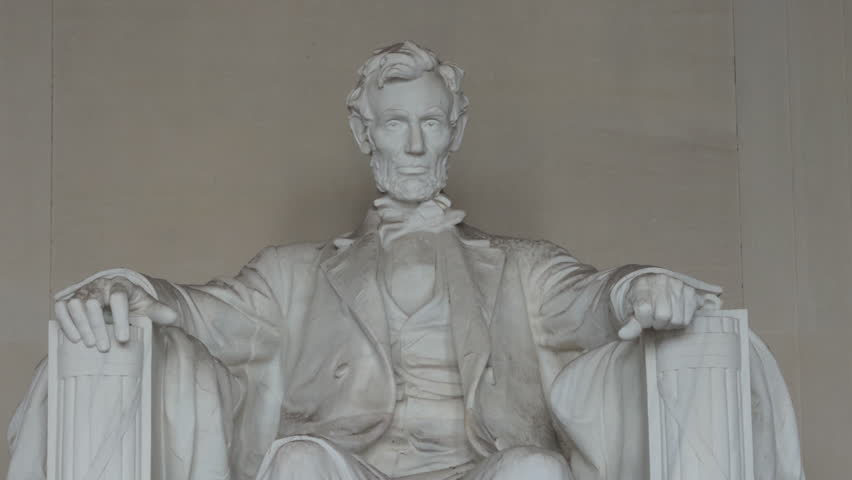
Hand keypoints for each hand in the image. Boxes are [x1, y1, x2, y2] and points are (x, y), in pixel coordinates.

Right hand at [54, 276, 176, 351]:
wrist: (115, 297)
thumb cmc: (132, 303)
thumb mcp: (146, 306)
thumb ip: (158, 311)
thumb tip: (174, 317)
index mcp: (120, 284)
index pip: (119, 297)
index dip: (121, 317)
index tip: (124, 339)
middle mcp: (99, 285)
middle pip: (93, 302)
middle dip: (98, 325)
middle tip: (104, 348)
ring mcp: (82, 291)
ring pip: (75, 304)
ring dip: (81, 325)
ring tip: (90, 345)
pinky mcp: (68, 299)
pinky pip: (61, 308)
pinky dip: (65, 323)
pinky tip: (74, 339)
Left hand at [617, 273, 716, 340]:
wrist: (649, 286)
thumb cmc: (639, 301)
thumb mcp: (630, 312)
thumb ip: (629, 325)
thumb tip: (623, 335)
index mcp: (642, 285)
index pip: (644, 310)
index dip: (643, 320)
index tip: (642, 319)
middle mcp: (661, 281)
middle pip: (664, 316)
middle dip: (657, 323)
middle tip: (654, 318)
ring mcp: (677, 285)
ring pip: (678, 320)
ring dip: (670, 323)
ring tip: (664, 316)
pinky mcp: (690, 291)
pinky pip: (689, 318)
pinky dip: (681, 320)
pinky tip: (674, 313)